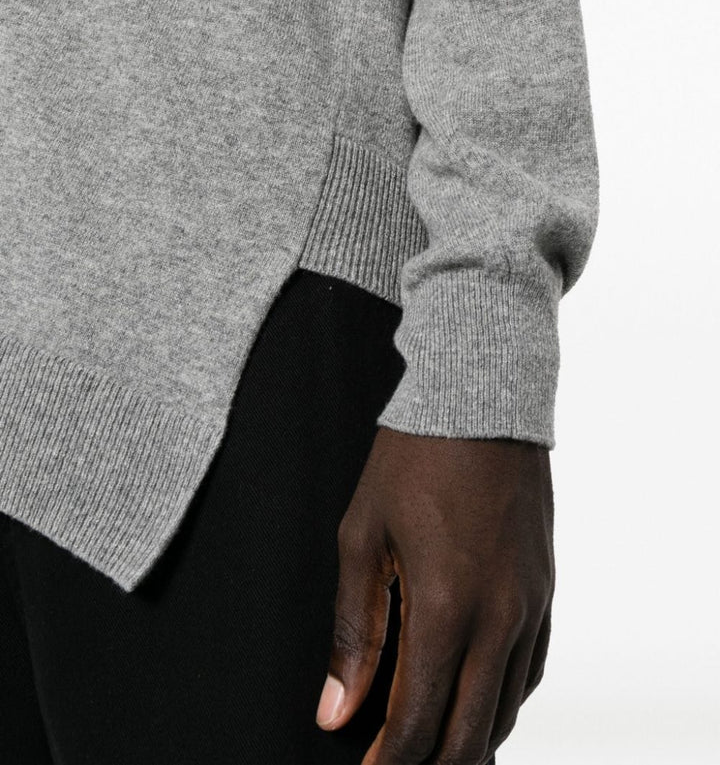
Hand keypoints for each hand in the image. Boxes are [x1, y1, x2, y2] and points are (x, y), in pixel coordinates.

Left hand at [315, 426, 554, 764]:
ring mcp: (531, 605)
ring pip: (505, 710)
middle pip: (470, 737)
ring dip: (467, 737)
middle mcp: (499, 618)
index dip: (387, 764)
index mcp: (445, 608)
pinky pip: (532, 669)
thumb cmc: (414, 459)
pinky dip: (501, 699)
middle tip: (395, 762)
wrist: (479, 402)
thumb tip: (336, 710)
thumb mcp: (362, 537)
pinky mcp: (546, 589)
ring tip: (429, 738)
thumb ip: (354, 631)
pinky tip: (475, 696)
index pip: (417, 725)